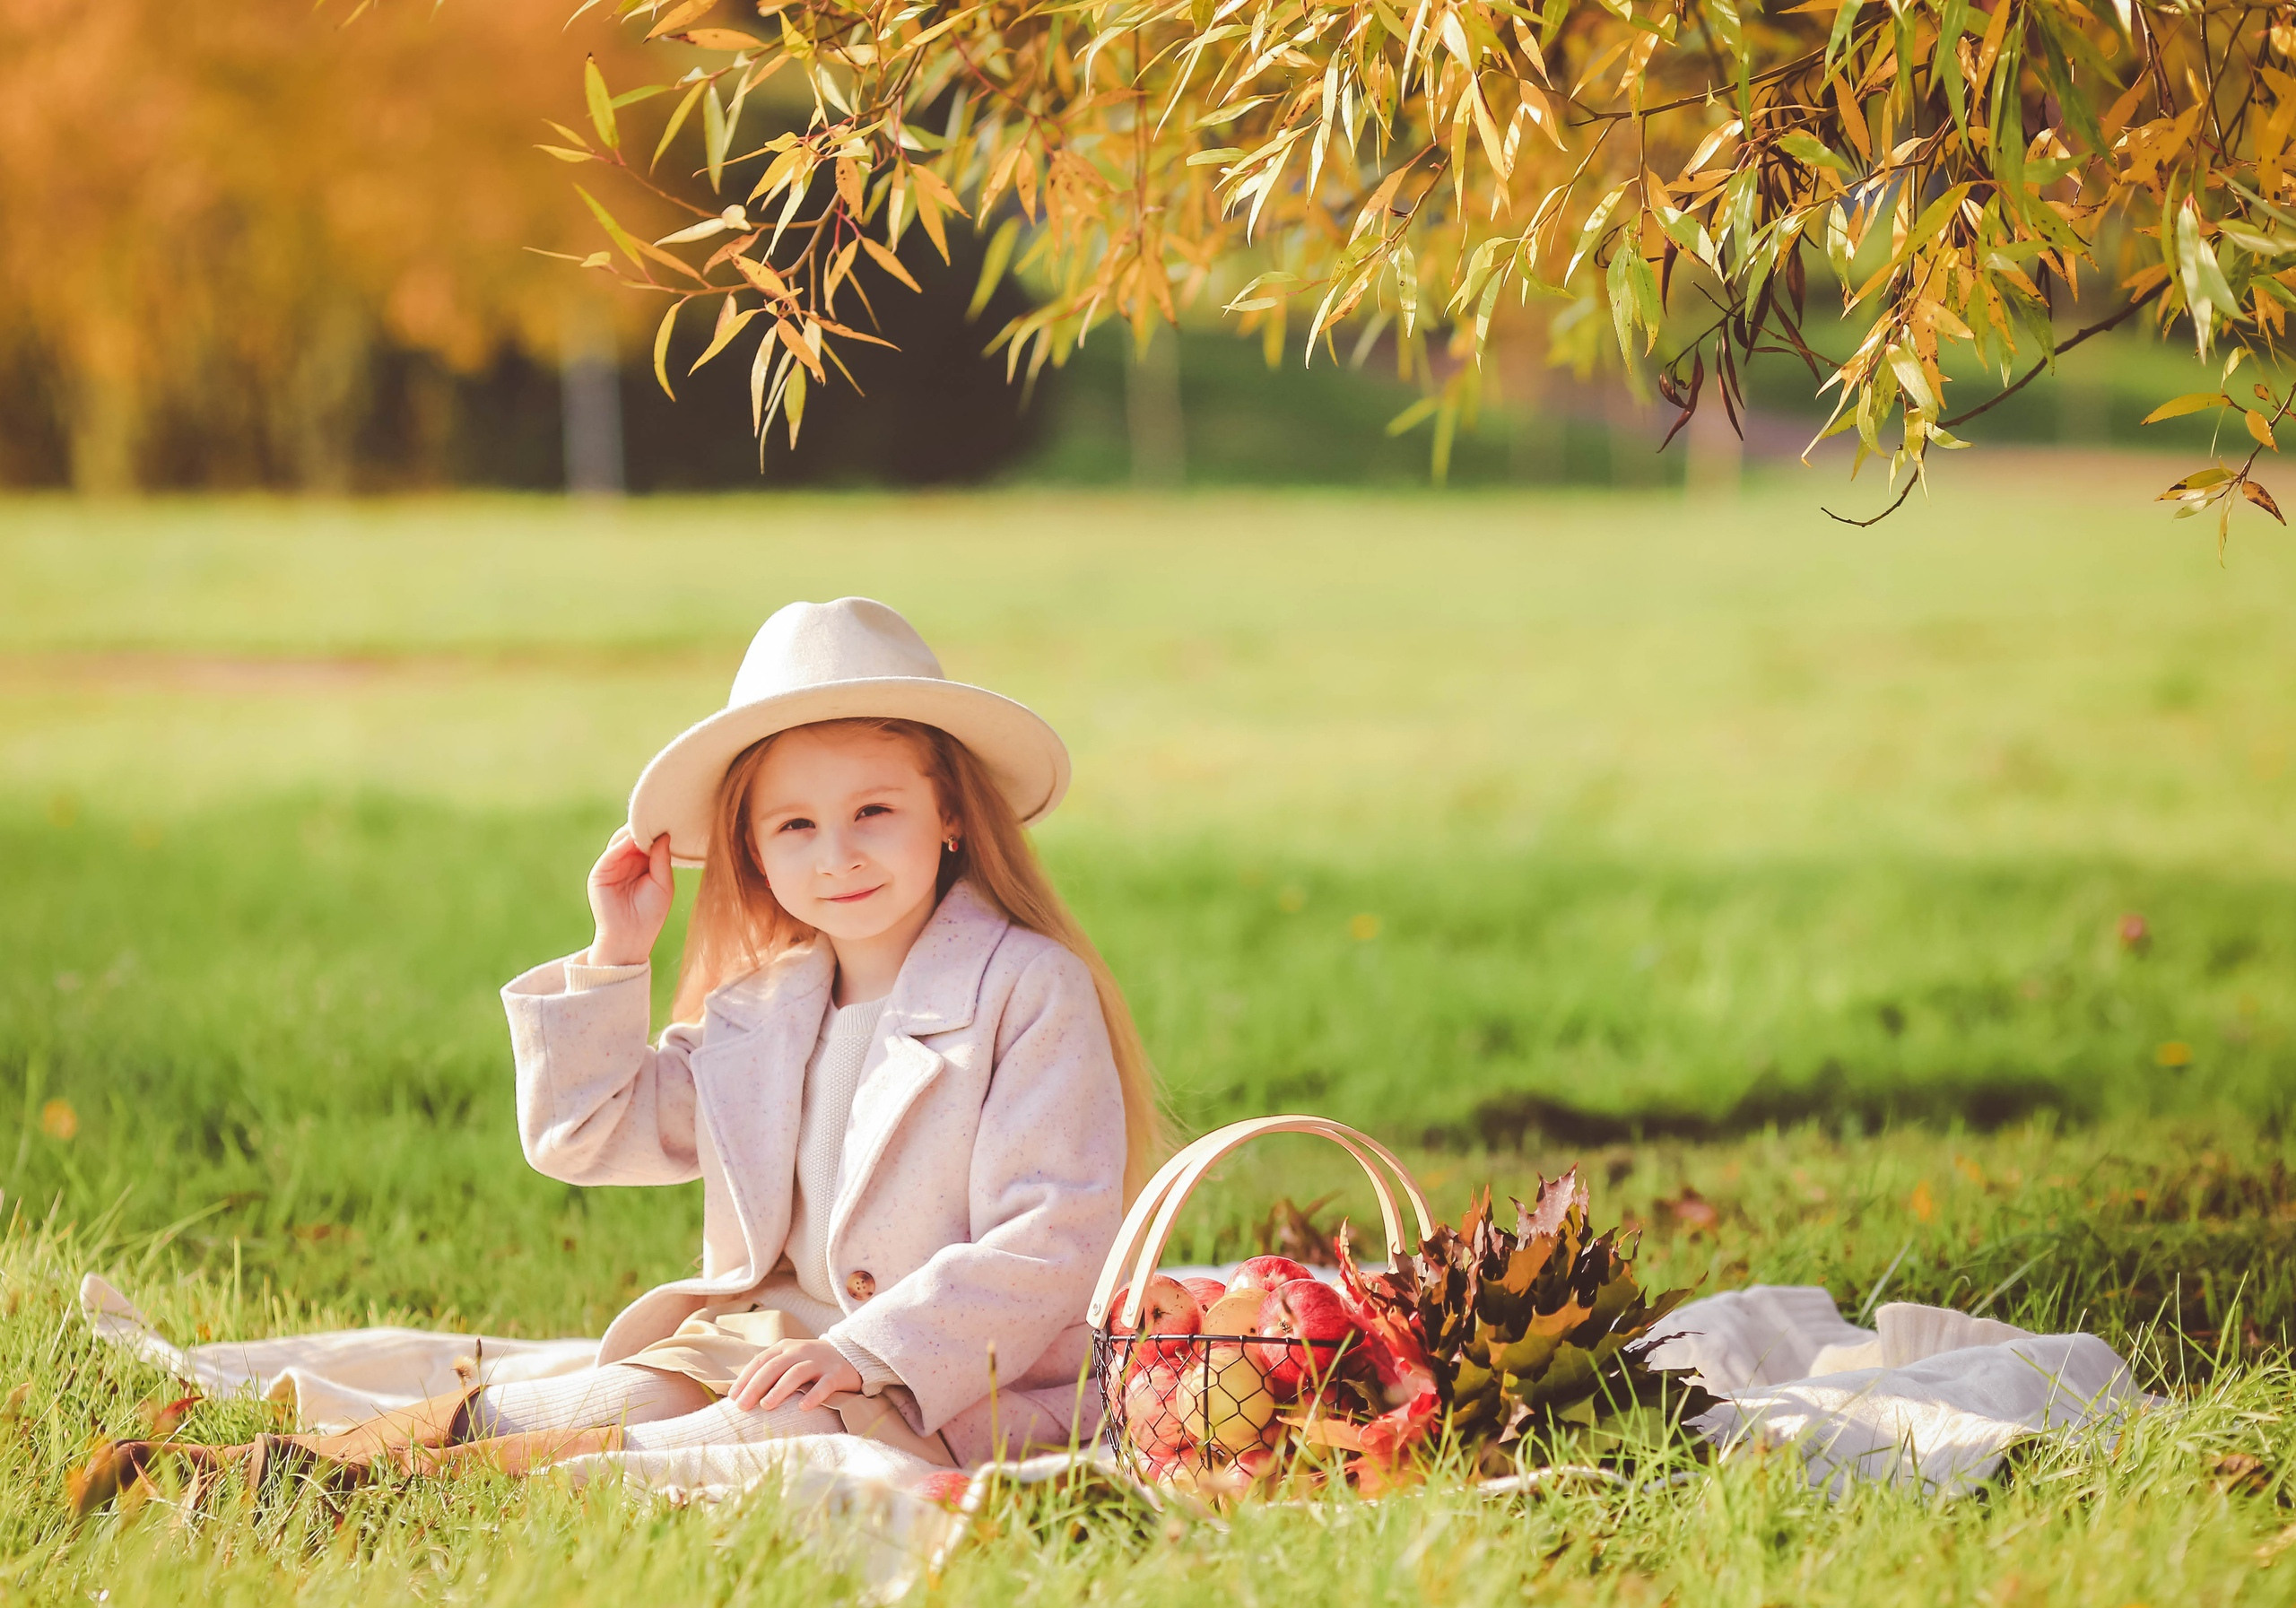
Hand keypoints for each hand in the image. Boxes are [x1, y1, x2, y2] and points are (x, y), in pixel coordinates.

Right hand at [586, 827, 673, 967]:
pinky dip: (621, 845)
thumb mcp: (663, 884)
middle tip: (661, 813)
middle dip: (645, 826)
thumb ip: (661, 859)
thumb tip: (664, 834)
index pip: (648, 839)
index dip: (657, 829)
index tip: (671, 816)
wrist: (631, 938)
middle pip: (634, 836)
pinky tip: (634, 839)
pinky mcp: (599, 873)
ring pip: (620, 840)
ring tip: (649, 822)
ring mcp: (611, 866)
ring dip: (633, 832)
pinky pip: (610, 854)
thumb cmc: (651, 914)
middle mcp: (626, 861)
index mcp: (643, 863)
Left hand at [728, 1339, 862, 1412]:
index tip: (732, 1398)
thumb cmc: (813, 1364)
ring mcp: (819, 1361)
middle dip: (756, 1386)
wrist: (851, 1355)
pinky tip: (803, 1407)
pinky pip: (824, 1384)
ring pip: (796, 1373)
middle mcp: (800, 1351)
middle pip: (774, 1367)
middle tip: (743, 1406)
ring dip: (779, 1389)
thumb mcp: (790, 1361)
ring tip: (767, 1405)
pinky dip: (813, 1395)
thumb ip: (771, 1372)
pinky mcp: (836, 1373)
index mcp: (785, 1347)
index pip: (761, 1361)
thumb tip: (741, 1395)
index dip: (745, 1378)